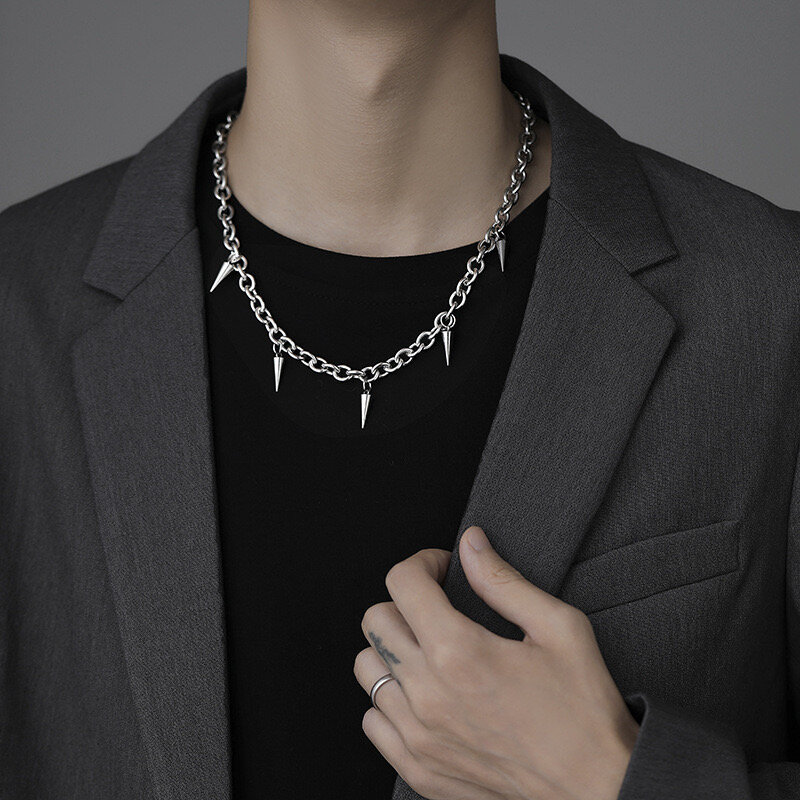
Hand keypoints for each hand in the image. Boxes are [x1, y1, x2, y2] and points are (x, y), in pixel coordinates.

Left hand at [353, 525, 638, 799]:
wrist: (597, 789)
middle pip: (376, 620)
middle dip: (406, 601)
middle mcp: (427, 694)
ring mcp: (418, 735)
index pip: (402, 582)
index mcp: (459, 652)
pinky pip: (373, 719)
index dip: (423, 563)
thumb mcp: (559, 628)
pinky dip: (391, 699)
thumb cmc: (583, 710)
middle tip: (438, 606)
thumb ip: (504, 581)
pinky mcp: (418, 767)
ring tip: (429, 650)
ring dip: (393, 649)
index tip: (442, 569)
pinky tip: (426, 694)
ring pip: (368, 669)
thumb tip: (471, 544)